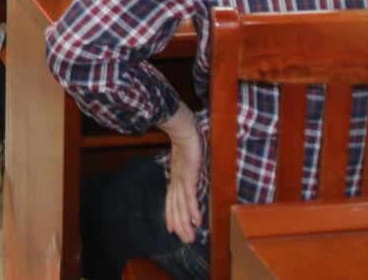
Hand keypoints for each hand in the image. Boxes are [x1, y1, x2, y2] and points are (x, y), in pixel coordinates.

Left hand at [160, 108, 202, 244]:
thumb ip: (186, 170)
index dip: (171, 215)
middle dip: (180, 225)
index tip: (172, 229)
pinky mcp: (188, 176)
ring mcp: (181, 180)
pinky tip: (196, 220)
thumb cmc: (185, 141)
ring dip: (186, 223)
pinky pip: (190, 196)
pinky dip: (192, 210)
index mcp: (174, 178)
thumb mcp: (184, 159)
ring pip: (181, 206)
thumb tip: (188, 176)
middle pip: (176, 207)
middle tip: (185, 240)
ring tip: (190, 237)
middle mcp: (176, 181)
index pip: (171, 201)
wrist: (182, 128)